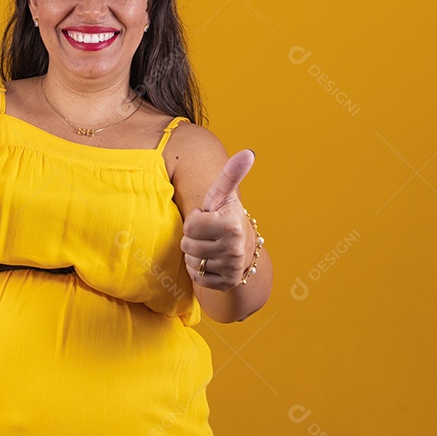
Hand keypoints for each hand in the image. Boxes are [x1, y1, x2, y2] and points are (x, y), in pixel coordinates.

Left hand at [180, 150, 256, 289]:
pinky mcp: (228, 283)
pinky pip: (197, 278)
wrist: (242, 245)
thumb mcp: (223, 195)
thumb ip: (231, 174)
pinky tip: (211, 261)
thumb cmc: (225, 215)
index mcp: (232, 224)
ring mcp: (232, 267)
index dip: (195, 220)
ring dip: (195, 254)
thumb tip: (249, 153)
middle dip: (193, 238)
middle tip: (208, 234)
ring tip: (209, 246)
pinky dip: (199, 270)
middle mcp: (235, 248)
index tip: (208, 218)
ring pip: (191, 262)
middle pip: (188, 245)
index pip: (190, 225)